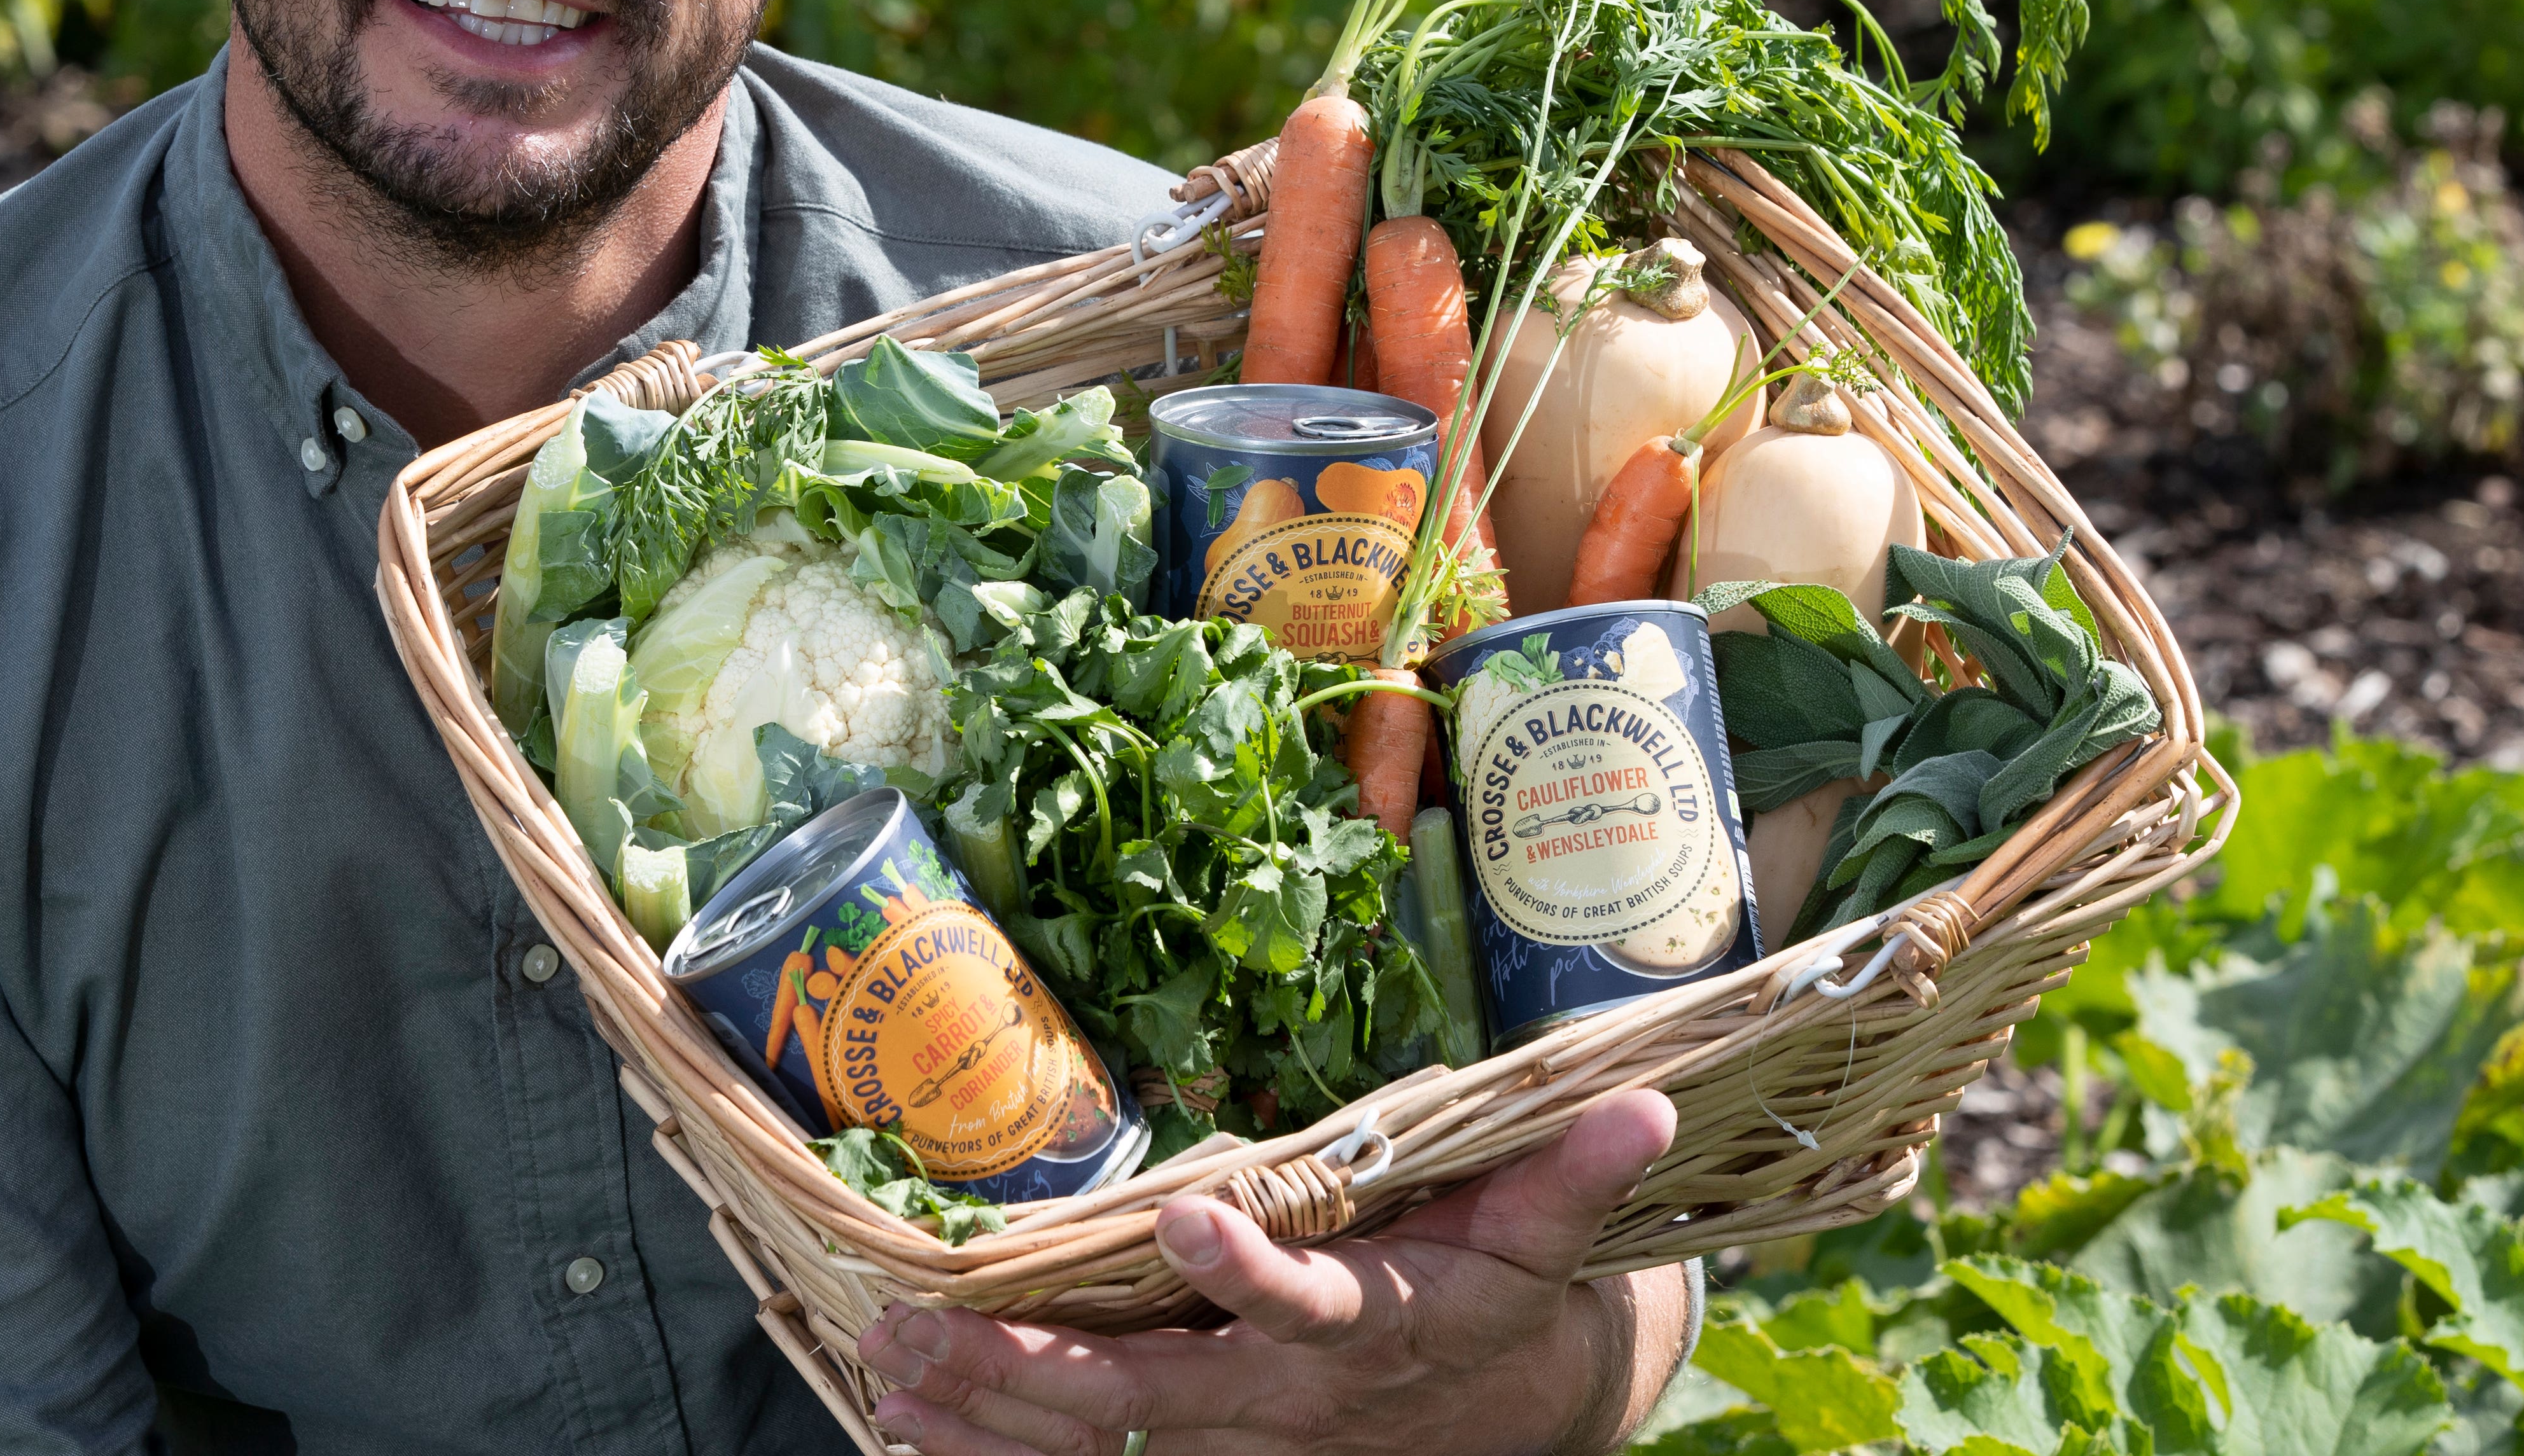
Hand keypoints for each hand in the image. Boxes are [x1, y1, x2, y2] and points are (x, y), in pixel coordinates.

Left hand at [857, 1087, 1694, 1455]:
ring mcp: (1235, 1440)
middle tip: (922, 1331)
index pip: (1299, 1301)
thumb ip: (1573, 1171)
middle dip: (1027, 1368)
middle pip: (1145, 1398)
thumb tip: (1639, 1101)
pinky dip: (997, 1454)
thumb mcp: (1546, 1236)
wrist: (1518, 1415)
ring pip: (1095, 1442)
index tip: (1187, 1217)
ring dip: (984, 1416)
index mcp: (1366, 1325)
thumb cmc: (1506, 1296)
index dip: (1246, 1270)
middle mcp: (1284, 1398)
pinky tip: (907, 1426)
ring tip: (884, 1376)